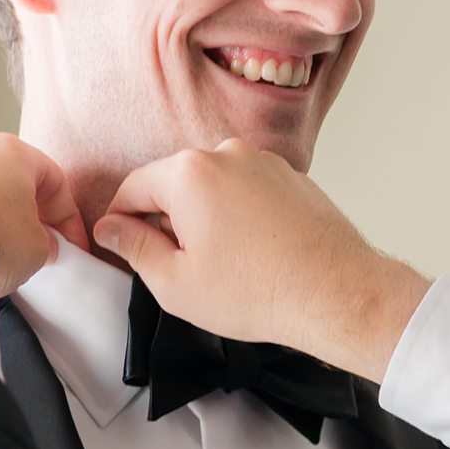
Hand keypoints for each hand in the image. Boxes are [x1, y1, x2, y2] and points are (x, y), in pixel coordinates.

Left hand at [0, 133, 90, 296]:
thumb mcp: (39, 248)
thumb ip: (46, 242)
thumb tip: (40, 247)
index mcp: (13, 152)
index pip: (55, 182)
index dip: (70, 220)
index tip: (73, 246)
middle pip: (14, 185)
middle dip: (31, 219)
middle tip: (41, 251)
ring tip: (2, 259)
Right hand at [93, 140, 428, 383]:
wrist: (336, 294)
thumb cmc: (262, 291)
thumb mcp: (174, 282)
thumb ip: (133, 248)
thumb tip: (114, 229)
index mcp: (190, 173)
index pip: (132, 188)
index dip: (118, 220)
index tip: (117, 243)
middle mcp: (228, 154)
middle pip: (174, 184)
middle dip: (166, 222)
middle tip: (174, 267)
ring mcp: (264, 163)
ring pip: (212, 188)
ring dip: (204, 220)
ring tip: (221, 266)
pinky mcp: (291, 177)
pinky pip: (247, 192)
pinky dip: (239, 217)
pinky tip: (250, 256)